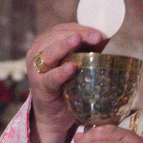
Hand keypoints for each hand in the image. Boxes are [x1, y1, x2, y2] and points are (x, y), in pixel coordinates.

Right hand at [25, 24, 106, 142]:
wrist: (55, 115)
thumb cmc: (67, 84)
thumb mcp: (78, 63)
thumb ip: (88, 50)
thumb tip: (105, 36)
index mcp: (47, 42)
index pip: (64, 29)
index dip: (83, 28)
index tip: (101, 33)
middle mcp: (39, 52)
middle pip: (57, 37)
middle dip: (78, 34)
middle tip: (97, 37)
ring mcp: (37, 69)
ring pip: (50, 53)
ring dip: (64, 45)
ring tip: (77, 40)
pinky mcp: (40, 86)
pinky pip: (51, 78)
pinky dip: (61, 72)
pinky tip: (72, 67)